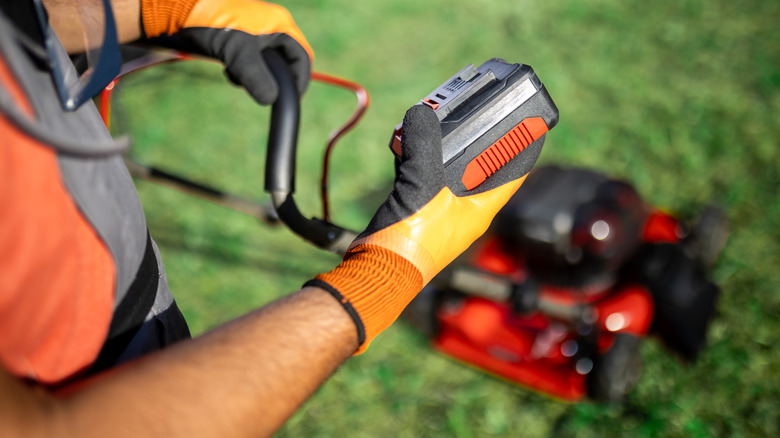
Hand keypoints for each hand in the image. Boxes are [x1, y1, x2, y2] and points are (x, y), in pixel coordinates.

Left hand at [142, 0, 312, 104]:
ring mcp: (256, 28)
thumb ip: (257, 79)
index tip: (291, 99)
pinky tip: (228, 69)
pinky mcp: (240, 34)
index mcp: (281, 24)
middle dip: (273, 79)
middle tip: (260, 91)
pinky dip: (243, 67)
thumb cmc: (213, 23)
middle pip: (284, 61)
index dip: (299, 80)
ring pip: (266, 61)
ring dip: (255, 75)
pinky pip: (251, 57)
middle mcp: (272, 24)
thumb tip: (271, 100)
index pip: (302, 57)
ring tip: (236, 76)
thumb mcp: (238, 55)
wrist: (182, 5)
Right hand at [307, 105, 532, 352]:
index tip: (531, 128)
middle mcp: (464, 214)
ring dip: (446, 154)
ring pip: (451, 177)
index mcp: (479, 211)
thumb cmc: (409, 242)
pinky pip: (426, 183)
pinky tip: (409, 149)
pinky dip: (422, 164)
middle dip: (480, 146)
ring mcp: (442, 216)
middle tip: (479, 119)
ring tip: (441, 127)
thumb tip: (421, 114)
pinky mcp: (419, 216)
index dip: (524, 150)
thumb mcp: (421, 186)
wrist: (377, 271)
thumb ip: (423, 147)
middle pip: (482, 172)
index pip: (512, 176)